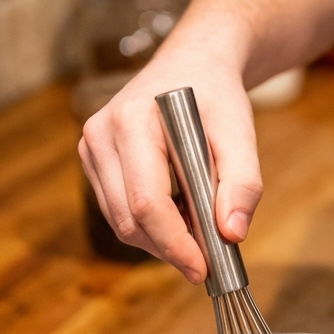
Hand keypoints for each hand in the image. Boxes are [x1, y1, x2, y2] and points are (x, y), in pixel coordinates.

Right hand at [79, 53, 261, 285]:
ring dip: (160, 239)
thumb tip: (231, 234)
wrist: (194, 65)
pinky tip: (179, 212)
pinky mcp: (93, 159)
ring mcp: (90, 147)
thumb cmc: (216, 96)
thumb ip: (242, 183)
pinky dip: (149, 224)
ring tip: (198, 227)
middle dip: (169, 247)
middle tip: (208, 259)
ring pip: (120, 221)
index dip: (176, 243)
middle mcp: (100, 133)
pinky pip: (117, 210)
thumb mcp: (240, 133)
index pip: (147, 201)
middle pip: (128, 219)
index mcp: (133, 120)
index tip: (204, 269)